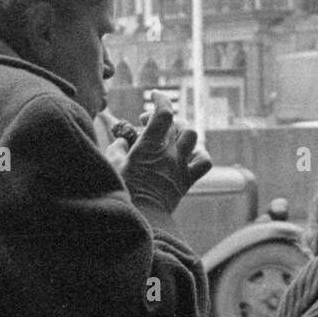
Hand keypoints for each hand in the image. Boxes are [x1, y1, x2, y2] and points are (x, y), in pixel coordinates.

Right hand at [118, 95, 211, 214]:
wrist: (142, 220)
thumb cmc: (123, 193)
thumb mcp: (113, 166)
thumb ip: (117, 148)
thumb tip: (122, 141)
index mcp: (149, 147)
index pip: (163, 114)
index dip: (161, 100)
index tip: (156, 96)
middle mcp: (169, 154)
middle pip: (178, 124)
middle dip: (166, 118)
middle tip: (151, 123)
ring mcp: (181, 166)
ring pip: (193, 138)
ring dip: (183, 131)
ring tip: (171, 135)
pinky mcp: (188, 180)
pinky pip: (204, 161)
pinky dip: (200, 153)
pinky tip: (190, 154)